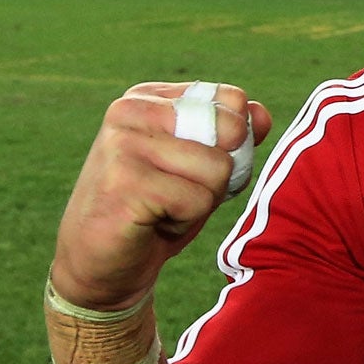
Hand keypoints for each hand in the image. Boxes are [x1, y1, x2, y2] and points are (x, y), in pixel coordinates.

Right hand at [52, 82, 272, 311]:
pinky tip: (152, 223)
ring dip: (201, 202)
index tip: (192, 170)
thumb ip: (234, 138)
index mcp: (150, 98)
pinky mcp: (123, 181)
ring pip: (217, 169)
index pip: (232, 101)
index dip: (232, 146)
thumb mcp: (202, 169)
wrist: (101, 265)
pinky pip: (196, 201)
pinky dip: (184, 222)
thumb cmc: (157, 213)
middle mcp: (131, 111)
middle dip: (220, 175)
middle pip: (230, 131)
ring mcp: (123, 143)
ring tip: (163, 209)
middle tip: (180, 194)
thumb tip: (261, 114)